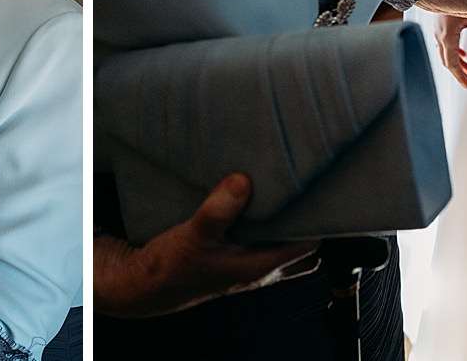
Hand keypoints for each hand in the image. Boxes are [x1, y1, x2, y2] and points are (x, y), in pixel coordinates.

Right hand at [94, 174, 318, 318]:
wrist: (142, 285)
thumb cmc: (169, 270)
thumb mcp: (194, 236)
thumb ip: (219, 210)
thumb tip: (243, 182)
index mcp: (260, 266)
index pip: (311, 245)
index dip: (322, 221)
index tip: (324, 192)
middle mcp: (259, 267)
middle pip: (304, 247)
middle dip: (309, 222)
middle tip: (308, 189)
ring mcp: (246, 262)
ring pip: (281, 243)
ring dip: (284, 222)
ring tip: (283, 189)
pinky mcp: (230, 255)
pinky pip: (258, 238)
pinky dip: (261, 222)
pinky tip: (250, 198)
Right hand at [434, 14, 466, 87]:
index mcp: (447, 36)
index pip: (452, 63)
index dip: (459, 76)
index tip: (466, 84)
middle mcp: (440, 35)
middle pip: (447, 61)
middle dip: (458, 72)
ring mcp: (438, 30)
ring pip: (445, 53)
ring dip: (457, 62)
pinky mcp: (439, 25)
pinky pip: (444, 44)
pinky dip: (453, 52)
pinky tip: (461, 52)